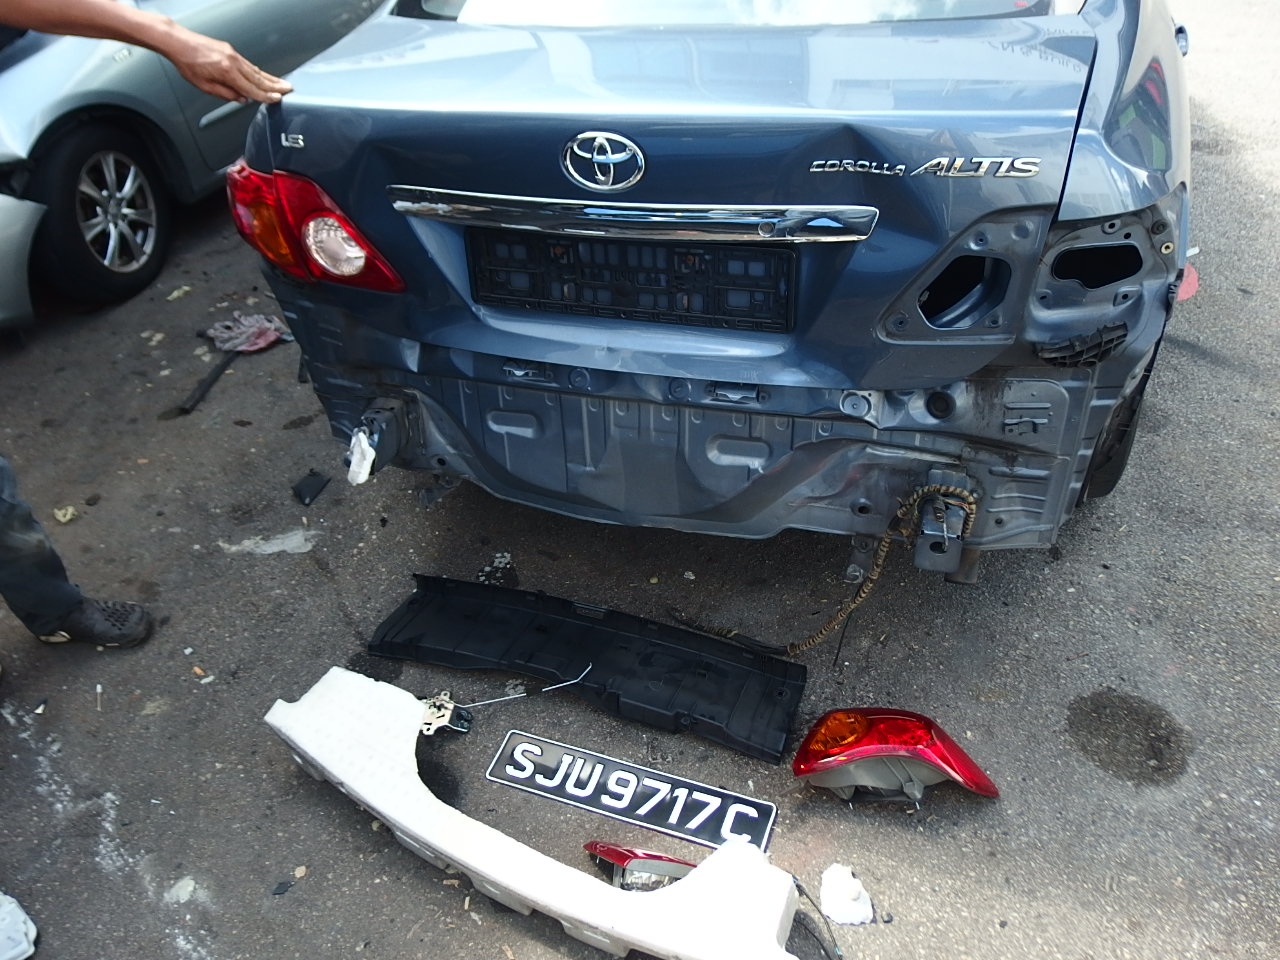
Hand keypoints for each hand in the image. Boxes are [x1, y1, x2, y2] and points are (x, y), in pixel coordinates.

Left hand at [164, 27, 291, 103]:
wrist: (178, 42)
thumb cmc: (187, 63)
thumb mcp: (204, 86)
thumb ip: (225, 94)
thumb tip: (240, 99)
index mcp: (227, 72)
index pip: (251, 88)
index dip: (265, 96)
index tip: (276, 99)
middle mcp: (233, 61)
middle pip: (259, 77)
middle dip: (275, 85)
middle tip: (288, 90)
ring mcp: (233, 54)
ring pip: (256, 70)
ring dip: (270, 78)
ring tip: (281, 83)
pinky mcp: (230, 50)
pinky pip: (248, 64)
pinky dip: (258, 71)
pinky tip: (263, 75)